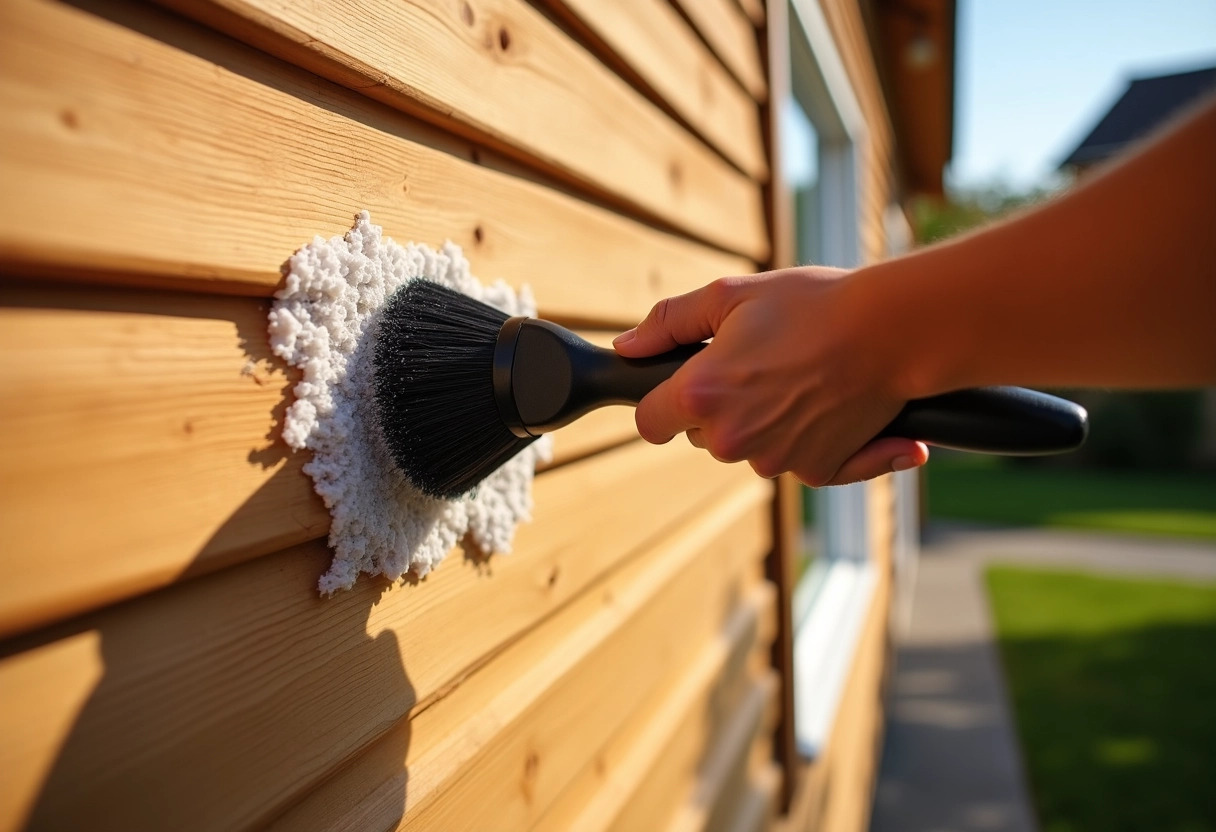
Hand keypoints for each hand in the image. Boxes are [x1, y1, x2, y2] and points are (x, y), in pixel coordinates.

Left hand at [614, 267, 928, 485]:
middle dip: (719, 407)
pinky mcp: (818, 472)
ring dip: (763, 422)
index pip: (649, 422)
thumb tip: (627, 346)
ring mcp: (777, 461)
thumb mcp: (730, 295)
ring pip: (749, 449)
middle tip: (759, 362)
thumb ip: (669, 322)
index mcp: (701, 397)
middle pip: (702, 436)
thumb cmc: (813, 304)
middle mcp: (733, 440)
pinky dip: (813, 441)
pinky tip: (835, 408)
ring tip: (799, 375)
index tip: (681, 385)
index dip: (661, 401)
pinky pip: (799, 463)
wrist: (893, 329)